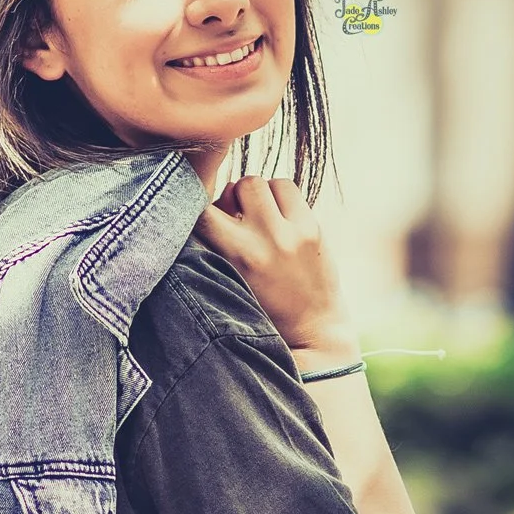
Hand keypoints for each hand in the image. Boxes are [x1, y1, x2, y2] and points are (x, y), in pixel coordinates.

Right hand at [195, 176, 358, 358]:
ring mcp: (291, 232)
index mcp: (235, 259)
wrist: (312, 332)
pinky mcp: (312, 228)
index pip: (202, 213)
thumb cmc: (262, 312)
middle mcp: (263, 242)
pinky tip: (277, 215)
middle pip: (234, 186)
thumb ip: (214, 248)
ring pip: (260, 181)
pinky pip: (286, 187)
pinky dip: (277, 194)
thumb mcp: (228, 283)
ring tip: (258, 215)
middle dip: (230, 197)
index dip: (200, 210)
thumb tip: (211, 200)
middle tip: (235, 217)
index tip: (207, 221)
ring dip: (254, 192)